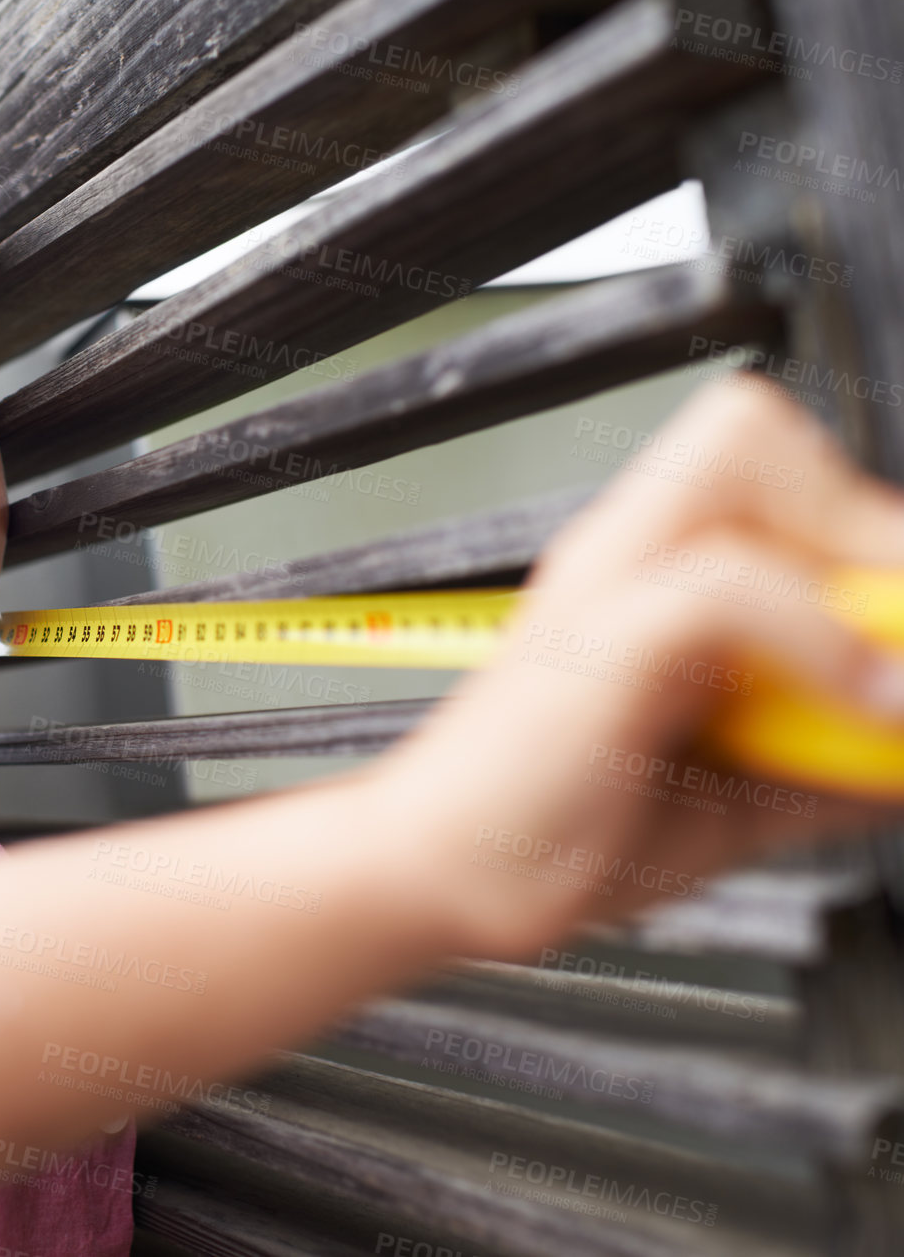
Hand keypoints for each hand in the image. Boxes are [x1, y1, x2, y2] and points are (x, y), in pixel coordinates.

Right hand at [369, 374, 903, 962]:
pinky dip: (814, 640)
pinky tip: (846, 711)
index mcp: (647, 578)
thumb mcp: (736, 800)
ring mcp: (602, 584)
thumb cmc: (556, 832)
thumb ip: (831, 763)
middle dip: (855, 523)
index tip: (886, 621)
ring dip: (838, 561)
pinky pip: (726, 582)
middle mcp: (621, 555)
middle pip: (750, 426)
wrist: (447, 881)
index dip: (850, 519)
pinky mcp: (595, 639)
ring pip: (737, 455)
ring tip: (870, 669)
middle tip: (886, 630)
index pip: (765, 460)